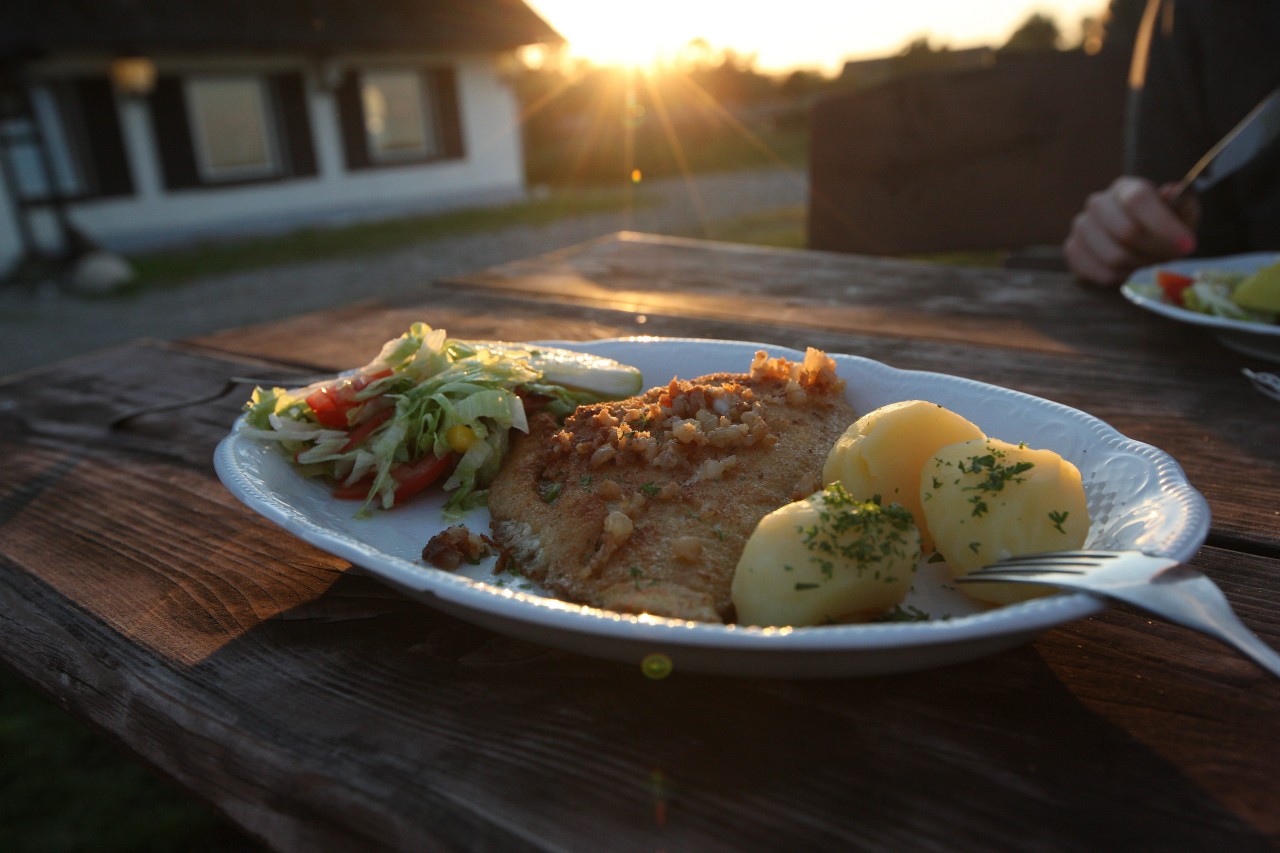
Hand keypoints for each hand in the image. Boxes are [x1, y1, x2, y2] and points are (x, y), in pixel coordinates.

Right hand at [1062, 176, 1199, 285]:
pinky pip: (1100, 273)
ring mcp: (1081, 227)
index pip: (1139, 200)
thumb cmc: (1160, 224)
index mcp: (1125, 187)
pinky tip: (1131, 269)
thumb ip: (1181, 204)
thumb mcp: (1180, 212)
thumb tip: (1171, 192)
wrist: (1134, 239)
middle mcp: (1098, 203)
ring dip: (1140, 266)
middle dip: (1156, 251)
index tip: (1188, 245)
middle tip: (1171, 258)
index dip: (1164, 224)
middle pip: (1126, 232)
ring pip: (1113, 257)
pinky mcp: (1072, 249)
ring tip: (1151, 262)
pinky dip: (1122, 278)